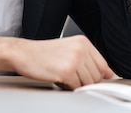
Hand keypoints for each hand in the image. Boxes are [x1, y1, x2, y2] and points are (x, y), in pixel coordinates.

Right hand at [0, 35, 114, 89]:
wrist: (22, 53)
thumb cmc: (42, 53)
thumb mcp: (68, 51)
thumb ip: (89, 61)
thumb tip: (108, 74)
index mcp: (83, 42)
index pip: (103, 65)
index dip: (94, 74)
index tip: (85, 76)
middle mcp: (81, 49)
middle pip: (97, 76)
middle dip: (84, 80)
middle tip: (68, 74)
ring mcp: (75, 59)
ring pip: (88, 83)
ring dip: (75, 84)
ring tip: (61, 75)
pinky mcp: (67, 71)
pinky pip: (76, 88)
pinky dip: (67, 87)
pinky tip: (57, 78)